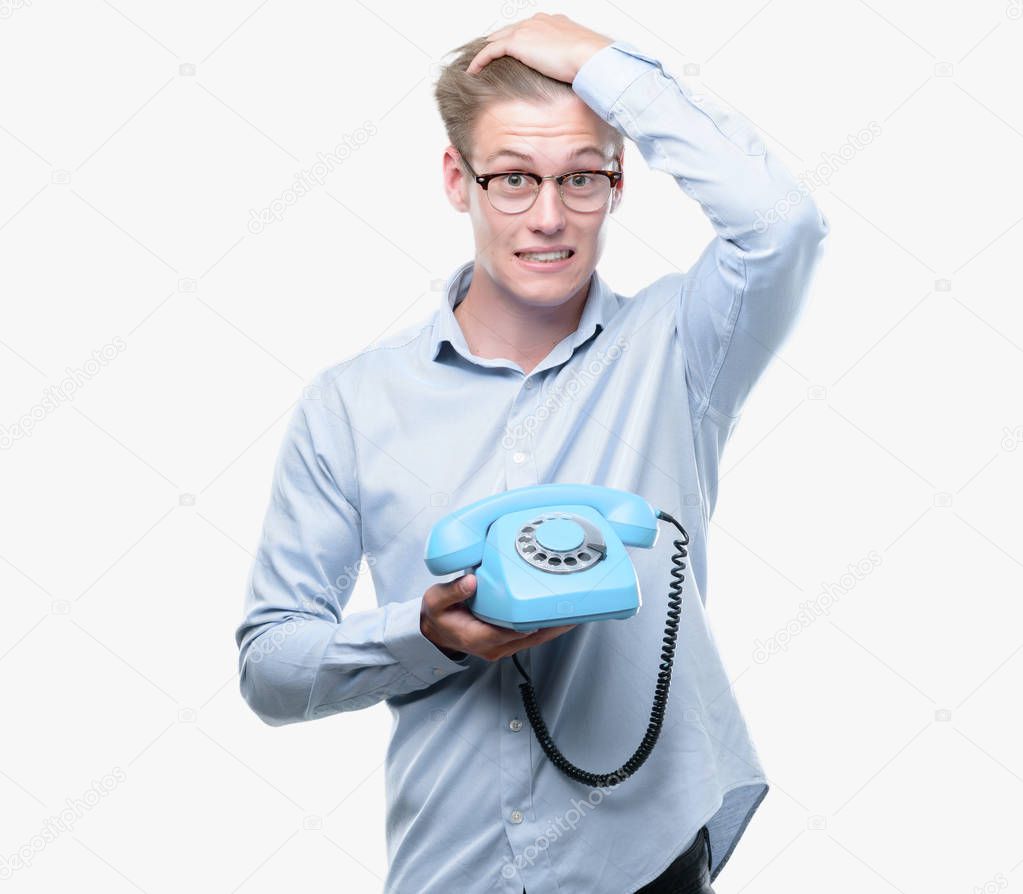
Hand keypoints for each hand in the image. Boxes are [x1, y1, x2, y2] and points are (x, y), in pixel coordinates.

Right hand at [420, 573, 576, 661]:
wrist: (433, 633)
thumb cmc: (437, 617)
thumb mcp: (435, 601)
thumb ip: (452, 592)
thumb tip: (471, 582)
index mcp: (477, 637)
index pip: (511, 631)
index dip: (532, 621)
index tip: (549, 608)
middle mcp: (493, 647)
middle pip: (531, 638)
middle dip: (553, 624)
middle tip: (575, 607)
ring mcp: (501, 648)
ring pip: (535, 640)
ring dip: (554, 627)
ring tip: (575, 610)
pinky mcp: (506, 644)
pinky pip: (531, 638)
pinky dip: (546, 627)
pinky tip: (558, 616)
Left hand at [464, 13, 612, 83]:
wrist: (591, 57)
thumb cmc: (591, 61)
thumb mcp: (579, 59)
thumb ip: (569, 61)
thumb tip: (570, 76)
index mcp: (553, 22)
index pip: (527, 29)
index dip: (516, 41)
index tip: (509, 53)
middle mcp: (537, 21)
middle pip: (509, 31)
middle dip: (497, 43)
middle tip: (486, 58)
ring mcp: (526, 30)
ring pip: (497, 39)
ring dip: (485, 53)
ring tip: (476, 65)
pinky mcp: (517, 42)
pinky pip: (490, 51)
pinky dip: (480, 61)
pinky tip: (473, 72)